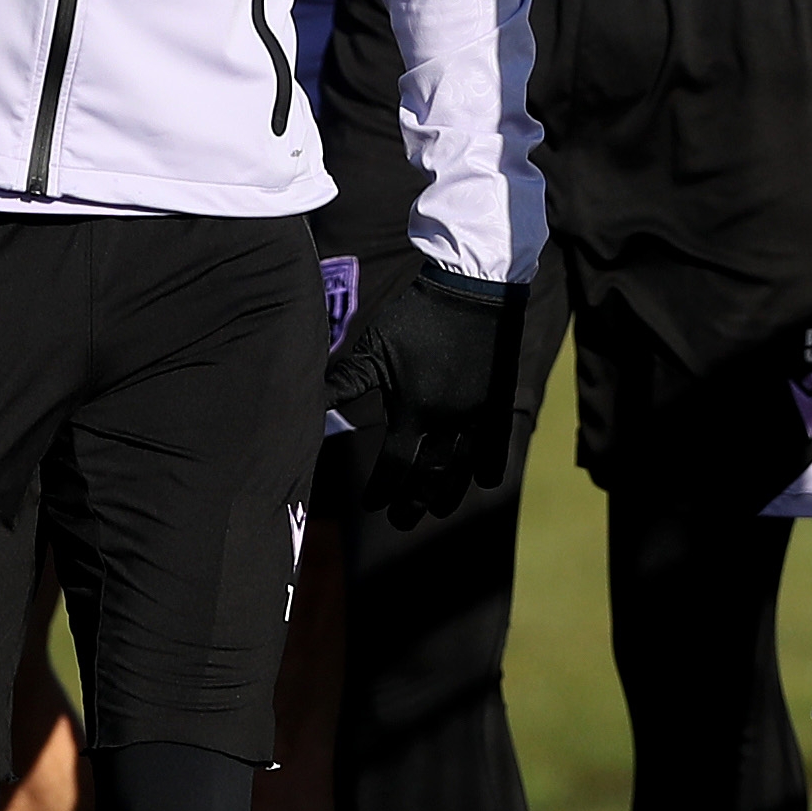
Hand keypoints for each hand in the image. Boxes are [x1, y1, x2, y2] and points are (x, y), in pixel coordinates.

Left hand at [323, 269, 523, 519]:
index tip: (371, 503)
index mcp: (413, 410)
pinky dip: (491, 467)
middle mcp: (446, 421)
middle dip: (413, 504)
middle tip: (401, 522)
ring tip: (437, 510)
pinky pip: (498, 445)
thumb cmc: (416, 317)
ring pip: (464, 469)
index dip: (381, 490)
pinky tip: (484, 483)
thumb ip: (347, 381)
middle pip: (429, 478)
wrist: (471, 288)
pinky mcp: (499, 403)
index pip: (394, 466)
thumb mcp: (376, 348)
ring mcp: (477, 415)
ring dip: (449, 495)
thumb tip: (312, 401)